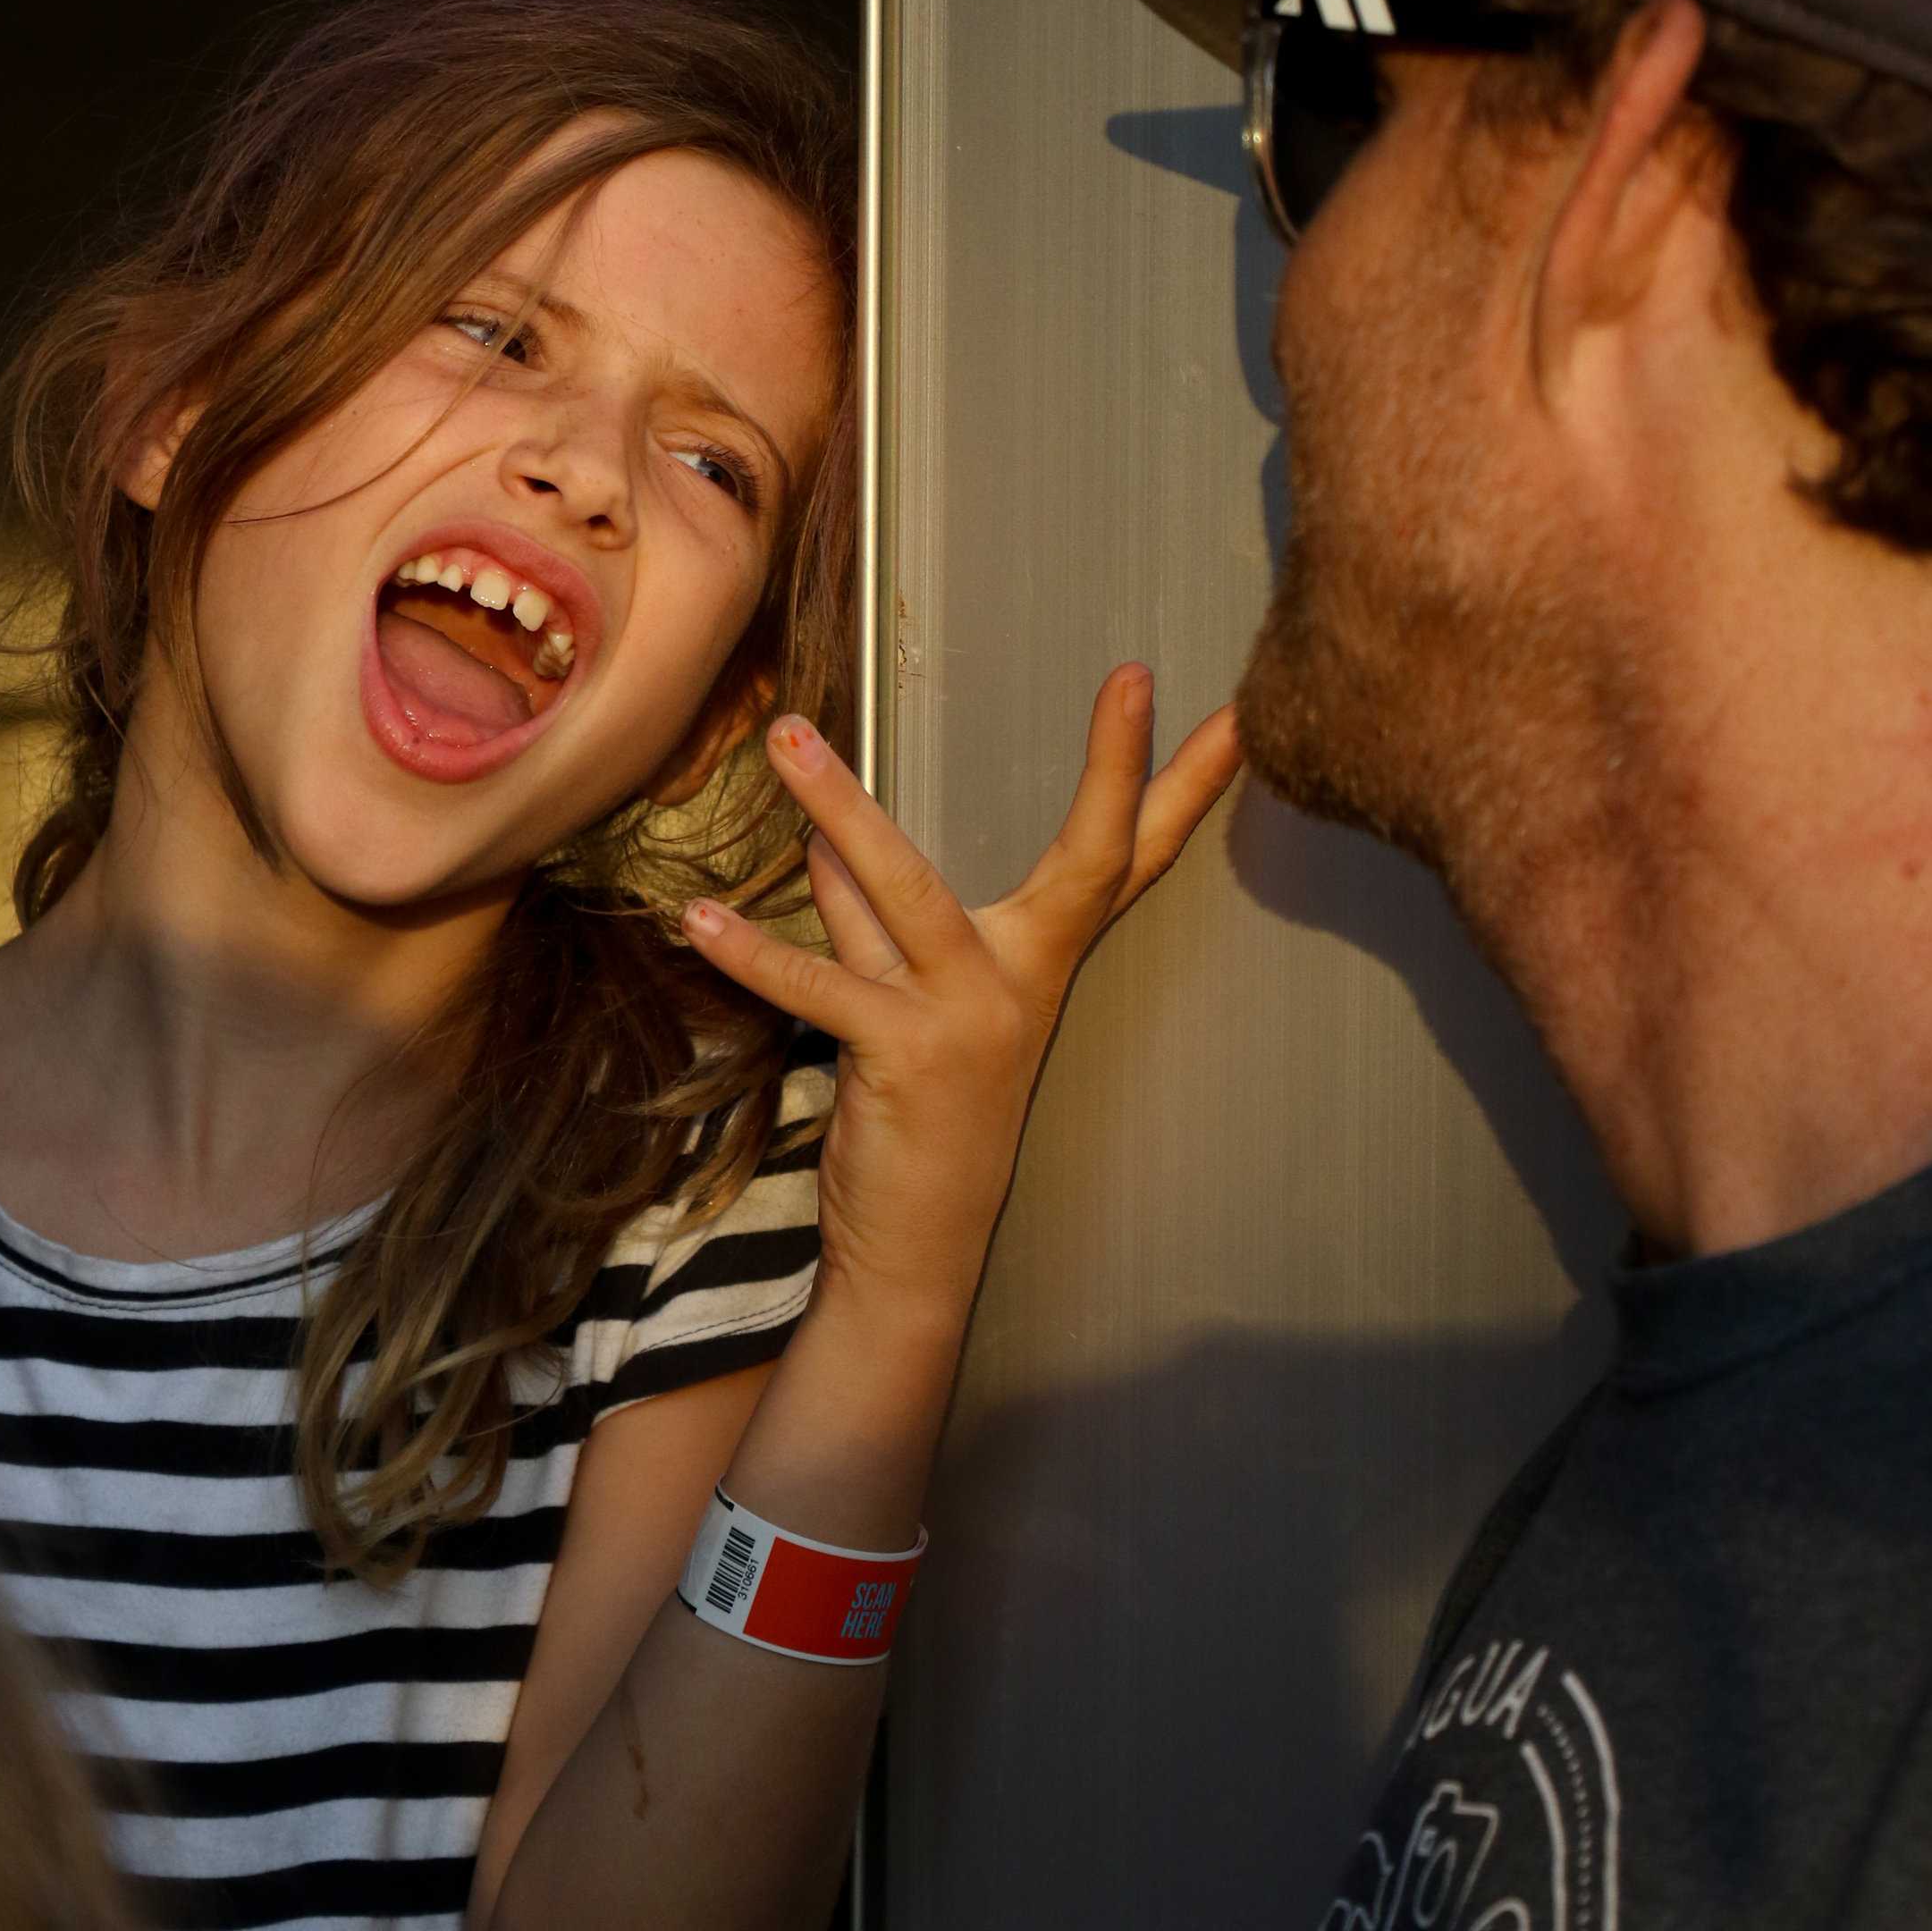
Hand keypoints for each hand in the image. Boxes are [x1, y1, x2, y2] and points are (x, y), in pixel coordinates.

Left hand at [682, 668, 1239, 1320]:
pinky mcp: (905, 1059)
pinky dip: (754, 954)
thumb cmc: (922, 1120)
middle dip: (1116, 768)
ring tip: (789, 737)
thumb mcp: (908, 1003)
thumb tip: (826, 843)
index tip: (1229, 708)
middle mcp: (1025, 984)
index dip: (1178, 784)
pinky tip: (702, 921)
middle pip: (1089, 862)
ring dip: (841, 810)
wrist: (914, 1253)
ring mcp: (972, 1021)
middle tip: (1134, 677)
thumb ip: (873, 922)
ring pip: (909, 891)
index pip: (1128, 859)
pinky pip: (820, 987)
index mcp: (1041, 963)